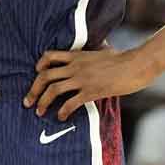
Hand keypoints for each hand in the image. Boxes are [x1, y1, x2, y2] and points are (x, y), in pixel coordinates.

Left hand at [23, 47, 151, 121]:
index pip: (50, 56)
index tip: (36, 75)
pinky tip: (61, 117)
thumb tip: (102, 47)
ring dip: (43, 102)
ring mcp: (82, 79)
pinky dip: (63, 111)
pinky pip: (71, 103)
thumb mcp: (105, 50)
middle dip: (33, 90)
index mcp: (77, 55)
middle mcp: (75, 66)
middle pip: (45, 76)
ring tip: (39, 112)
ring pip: (54, 90)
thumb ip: (98, 50)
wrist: (136, 65)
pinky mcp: (91, 91)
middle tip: (27, 102)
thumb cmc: (124, 58)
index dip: (39, 66)